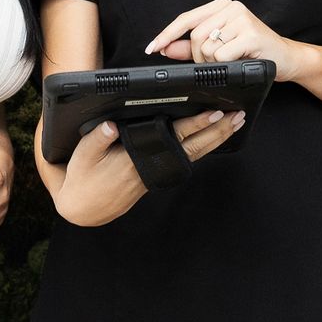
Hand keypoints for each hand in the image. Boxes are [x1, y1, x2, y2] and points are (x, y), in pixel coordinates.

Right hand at [53, 110, 245, 226]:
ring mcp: (156, 171)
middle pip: (193, 146)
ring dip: (215, 138)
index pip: (172, 138)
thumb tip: (110, 125)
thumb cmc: (83, 178)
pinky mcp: (156, 173)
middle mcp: (152, 166)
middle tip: (238, 115)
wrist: (84, 208)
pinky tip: (213, 138)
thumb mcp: (83, 156)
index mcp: (137, 159)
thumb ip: (97, 139)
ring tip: (234, 123)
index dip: (194, 126)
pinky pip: (185, 157)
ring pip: (193, 153)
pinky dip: (202, 146)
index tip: (213, 113)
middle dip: (217, 131)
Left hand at [145, 0, 311, 79]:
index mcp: (221, 6)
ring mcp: (242, 19)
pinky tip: (239, 62)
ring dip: (212, 63)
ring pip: (207, 46)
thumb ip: (190, 47)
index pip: (186, 19)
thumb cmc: (252, 52)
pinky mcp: (251, 34)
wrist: (286, 58)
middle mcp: (231, 7)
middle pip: (195, 35)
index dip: (167, 34)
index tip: (151, 48)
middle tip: (213, 64)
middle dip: (198, 56)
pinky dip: (225, 65)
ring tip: (230, 62)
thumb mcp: (219, 47)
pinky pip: (222, 55)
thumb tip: (165, 48)